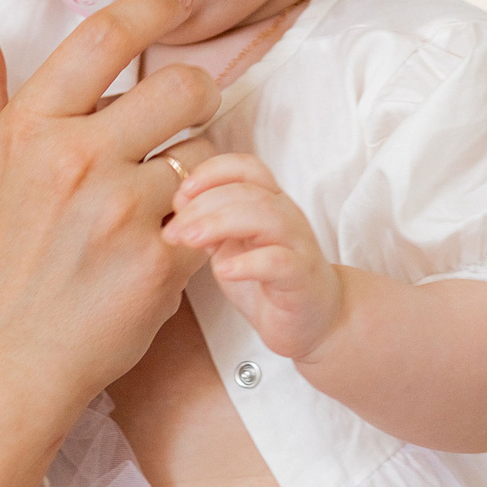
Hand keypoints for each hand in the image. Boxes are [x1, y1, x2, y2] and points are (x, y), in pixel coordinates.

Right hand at [0, 0, 219, 439]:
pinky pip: (213, 214)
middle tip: (186, 114)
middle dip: (197, 94)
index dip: (152, 4)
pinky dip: (204, 224)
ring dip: (202, 167)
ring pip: (208, 151)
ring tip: (170, 194)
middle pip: (182, 87)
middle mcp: (75, 160)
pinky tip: (173, 241)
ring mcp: (121, 212)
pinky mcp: (160, 262)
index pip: (105, 37)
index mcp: (28, 129)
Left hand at [165, 152, 343, 359]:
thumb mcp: (230, 247)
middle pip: (248, 189)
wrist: (313, 319)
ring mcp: (297, 245)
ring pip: (266, 216)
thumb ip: (209, 224)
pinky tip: (222, 271)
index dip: (211, 172)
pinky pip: (279, 261)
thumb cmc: (267, 279)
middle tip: (173, 230)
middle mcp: (286, 215)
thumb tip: (176, 207)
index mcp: (268, 202)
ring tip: (189, 241)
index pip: (245, 167)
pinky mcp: (302, 277)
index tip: (179, 196)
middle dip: (203, 204)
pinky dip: (249, 262)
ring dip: (220, 224)